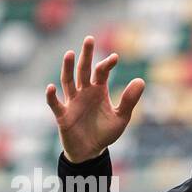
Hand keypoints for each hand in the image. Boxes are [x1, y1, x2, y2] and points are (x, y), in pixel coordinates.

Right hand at [45, 35, 144, 163]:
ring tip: (69, 53)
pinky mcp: (63, 115)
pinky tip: (51, 88)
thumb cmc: (105, 132)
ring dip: (68, 68)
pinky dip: (52, 96)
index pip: (101, 72)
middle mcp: (84, 92)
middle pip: (83, 70)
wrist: (90, 151)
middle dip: (86, 55)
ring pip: (68, 81)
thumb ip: (129, 100)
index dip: (107, 64)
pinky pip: (55, 104)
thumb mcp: (121, 117)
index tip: (115, 58)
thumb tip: (141, 80)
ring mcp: (72, 102)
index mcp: (98, 91)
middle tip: (89, 39)